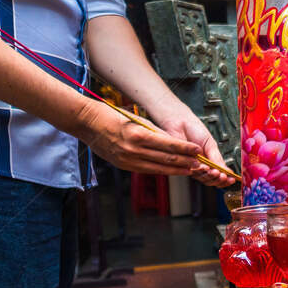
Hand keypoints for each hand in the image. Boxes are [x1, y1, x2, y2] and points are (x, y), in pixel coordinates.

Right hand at [74, 99, 205, 174]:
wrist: (87, 123)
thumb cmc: (111, 115)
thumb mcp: (136, 119)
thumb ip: (153, 132)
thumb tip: (173, 142)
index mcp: (139, 135)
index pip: (169, 145)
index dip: (185, 149)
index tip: (197, 150)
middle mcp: (134, 150)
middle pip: (166, 159)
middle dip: (185, 162)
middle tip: (199, 164)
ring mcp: (128, 160)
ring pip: (158, 168)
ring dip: (176, 170)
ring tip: (190, 170)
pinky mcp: (124, 165)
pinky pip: (147, 170)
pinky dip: (161, 171)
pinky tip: (172, 171)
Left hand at [148, 100, 233, 187]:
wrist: (180, 122)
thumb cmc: (195, 130)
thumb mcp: (210, 144)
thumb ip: (217, 158)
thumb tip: (227, 171)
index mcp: (208, 161)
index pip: (217, 175)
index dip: (225, 179)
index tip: (232, 179)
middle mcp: (199, 165)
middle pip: (210, 180)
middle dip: (218, 180)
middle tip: (224, 176)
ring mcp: (191, 166)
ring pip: (202, 179)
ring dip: (211, 177)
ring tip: (217, 172)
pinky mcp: (182, 165)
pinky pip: (192, 173)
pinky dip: (201, 171)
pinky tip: (206, 167)